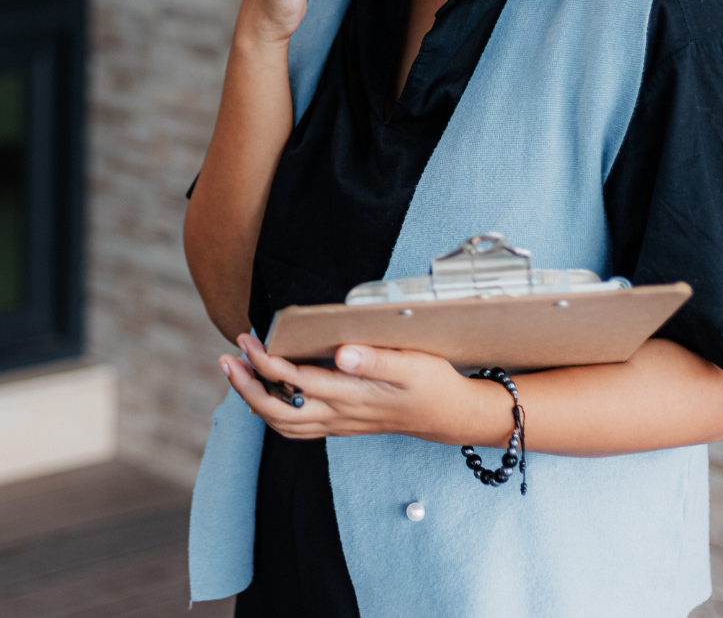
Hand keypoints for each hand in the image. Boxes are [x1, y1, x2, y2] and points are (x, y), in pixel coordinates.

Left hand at [219, 334, 513, 446]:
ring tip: (238, 372)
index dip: (266, 363)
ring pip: (284, 423)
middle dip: (246, 387)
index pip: (295, 383)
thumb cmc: (434, 384)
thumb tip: (340, 352)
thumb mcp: (412, 364)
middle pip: (277, 411)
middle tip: (228, 358)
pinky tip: (269, 392)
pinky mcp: (344, 424)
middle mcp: (340, 414)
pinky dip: (274, 411)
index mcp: (352, 395)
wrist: (452, 416)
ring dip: (254, 400)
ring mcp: (340, 423)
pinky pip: (299, 426)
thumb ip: (376, 358)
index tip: (249, 340)